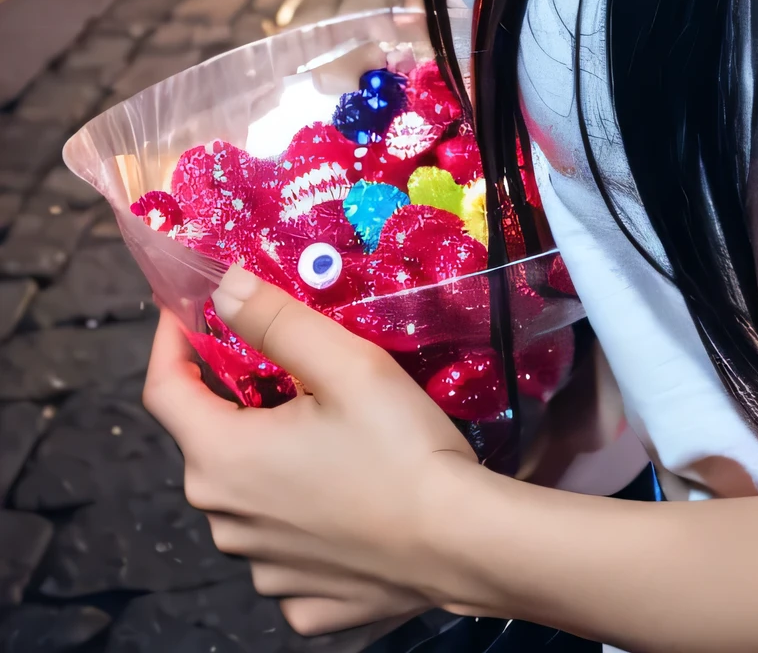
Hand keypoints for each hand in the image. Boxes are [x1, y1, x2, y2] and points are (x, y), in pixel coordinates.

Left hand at [144, 267, 482, 635]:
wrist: (463, 544)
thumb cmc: (402, 448)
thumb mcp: (344, 364)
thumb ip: (275, 320)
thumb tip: (223, 286)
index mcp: (223, 459)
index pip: (164, 390)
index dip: (170, 340)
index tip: (186, 307)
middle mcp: (225, 522)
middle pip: (210, 443)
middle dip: (236, 401)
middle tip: (288, 368)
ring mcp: (261, 569)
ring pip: (248, 498)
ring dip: (271, 462)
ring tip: (330, 435)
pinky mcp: (300, 602)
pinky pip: (285, 548)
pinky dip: (303, 519)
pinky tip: (349, 501)